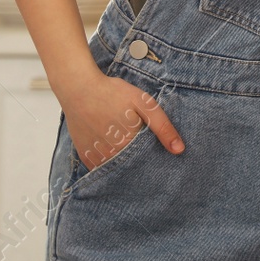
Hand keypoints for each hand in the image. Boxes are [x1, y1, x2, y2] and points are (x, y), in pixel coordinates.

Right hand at [59, 69, 183, 169]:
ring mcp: (95, 158)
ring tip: (127, 149)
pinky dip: (108, 164)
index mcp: (128, 146)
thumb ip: (162, 127)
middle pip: (132, 170)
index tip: (159, 157)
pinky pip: (100, 169)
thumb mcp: (144, 104)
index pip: (147, 164)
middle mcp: (110, 157)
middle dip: (140, 165)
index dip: (155, 161)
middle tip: (142, 150)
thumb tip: (179, 150)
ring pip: (116, 171)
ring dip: (124, 166)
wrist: (79, 88)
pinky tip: (114, 151)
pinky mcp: (84, 156)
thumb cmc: (113, 93)